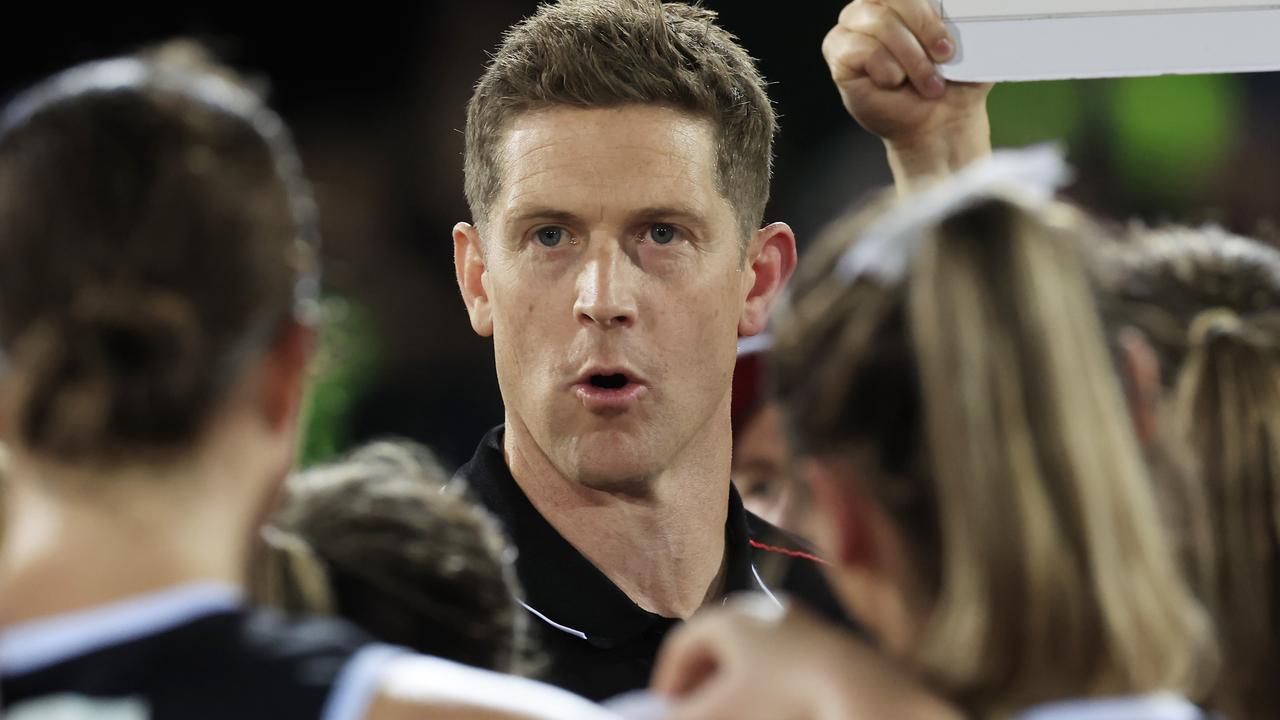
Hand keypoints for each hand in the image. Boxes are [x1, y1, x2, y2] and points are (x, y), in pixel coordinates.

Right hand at [650, 596, 961, 719]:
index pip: (681, 645)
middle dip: (702, 689)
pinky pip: (785, 669)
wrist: (868, 698)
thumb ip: (682, 718)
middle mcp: (764, 612)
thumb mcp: (721, 713)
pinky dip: (769, 691)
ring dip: (737, 692)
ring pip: (754, 661)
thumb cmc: (786, 697)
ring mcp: (801, 628)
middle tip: (698, 718)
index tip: (666, 714)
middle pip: (718, 651)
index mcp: (731, 616)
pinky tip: (776, 713)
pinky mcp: (831, 650)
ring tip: (738, 717)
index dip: (667, 684)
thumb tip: (662, 719)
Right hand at [823, 0, 992, 189]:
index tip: (950, 37)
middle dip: (923, 26)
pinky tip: (894, 82)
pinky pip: (861, 48)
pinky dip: (886, 68)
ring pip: (878, 21)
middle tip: (944, 57)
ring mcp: (852, 28)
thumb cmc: (955, 80)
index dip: (926, 10)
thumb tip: (962, 3)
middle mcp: (874, 6)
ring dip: (909, 55)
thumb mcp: (970, 41)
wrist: (942, 120)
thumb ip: (963, 13)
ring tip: (927, 82)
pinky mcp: (839, 53)